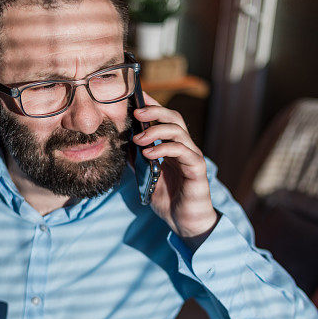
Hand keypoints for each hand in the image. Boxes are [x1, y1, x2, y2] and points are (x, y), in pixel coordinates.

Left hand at [132, 93, 218, 248]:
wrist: (185, 223)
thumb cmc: (168, 199)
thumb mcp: (146, 177)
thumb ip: (137, 160)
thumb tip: (120, 143)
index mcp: (173, 147)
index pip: (164, 119)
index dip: (152, 106)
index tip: (135, 96)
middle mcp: (185, 148)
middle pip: (174, 118)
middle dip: (155, 112)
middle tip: (135, 113)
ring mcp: (192, 157)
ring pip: (178, 131)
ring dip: (156, 130)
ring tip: (137, 139)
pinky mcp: (197, 169)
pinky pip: (183, 152)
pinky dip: (164, 148)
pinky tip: (148, 153)